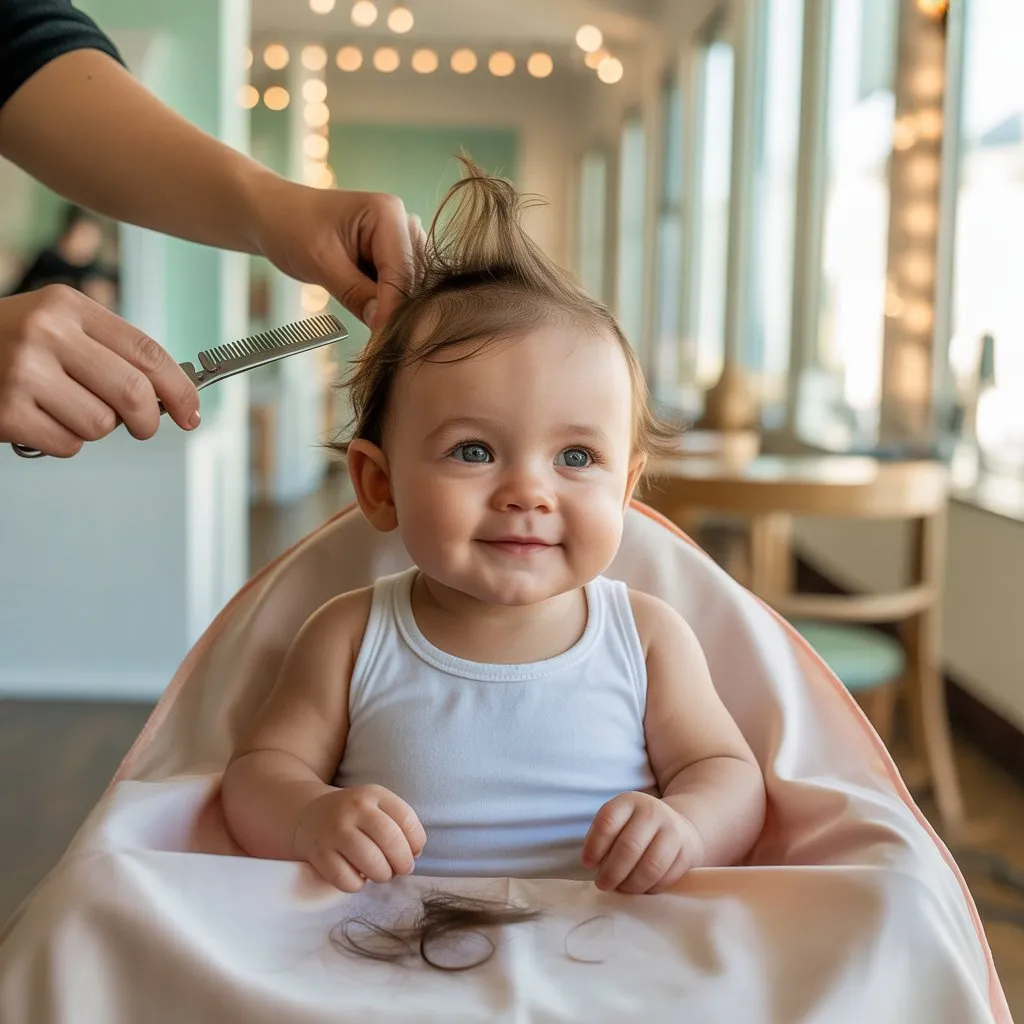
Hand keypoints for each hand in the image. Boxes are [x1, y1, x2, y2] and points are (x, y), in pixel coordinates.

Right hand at [0, 285, 199, 456]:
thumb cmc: (11, 344)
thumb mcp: (59, 326)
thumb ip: (111, 352)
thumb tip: (171, 397)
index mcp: (68, 306)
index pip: (147, 352)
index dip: (180, 388)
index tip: (192, 411)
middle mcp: (46, 333)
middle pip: (133, 393)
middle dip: (149, 420)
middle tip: (143, 426)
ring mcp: (23, 372)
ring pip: (101, 424)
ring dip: (95, 427)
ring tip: (65, 407)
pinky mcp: (7, 412)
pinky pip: (68, 444)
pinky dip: (63, 441)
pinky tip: (40, 418)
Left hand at [251, 180, 424, 330]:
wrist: (275, 215)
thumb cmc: (291, 226)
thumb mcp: (320, 262)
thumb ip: (355, 293)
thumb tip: (382, 324)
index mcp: (388, 212)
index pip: (401, 271)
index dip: (394, 308)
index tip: (383, 338)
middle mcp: (403, 223)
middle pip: (412, 280)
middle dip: (395, 309)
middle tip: (376, 337)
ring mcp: (401, 240)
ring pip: (410, 287)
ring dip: (391, 307)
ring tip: (366, 318)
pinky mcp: (393, 256)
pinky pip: (399, 288)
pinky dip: (386, 303)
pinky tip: (367, 307)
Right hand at [294, 784, 425, 891]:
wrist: (309, 814)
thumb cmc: (354, 816)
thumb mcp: (377, 806)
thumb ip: (399, 825)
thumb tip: (414, 855)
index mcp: (373, 794)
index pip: (406, 819)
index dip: (417, 842)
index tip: (414, 852)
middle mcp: (354, 808)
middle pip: (391, 840)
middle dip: (403, 862)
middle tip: (402, 869)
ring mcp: (334, 831)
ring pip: (371, 863)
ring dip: (383, 875)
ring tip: (381, 873)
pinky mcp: (319, 854)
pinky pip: (348, 880)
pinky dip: (358, 885)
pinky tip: (357, 876)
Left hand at [582, 791, 701, 893]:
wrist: (678, 826)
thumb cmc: (637, 828)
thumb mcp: (618, 821)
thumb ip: (602, 838)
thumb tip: (591, 864)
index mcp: (629, 801)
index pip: (608, 822)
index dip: (594, 847)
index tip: (588, 864)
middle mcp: (652, 812)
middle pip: (629, 847)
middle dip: (612, 872)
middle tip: (602, 884)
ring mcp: (673, 831)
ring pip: (650, 866)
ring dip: (631, 884)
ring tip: (622, 888)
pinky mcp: (687, 853)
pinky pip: (666, 878)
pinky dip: (650, 889)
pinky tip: (640, 888)